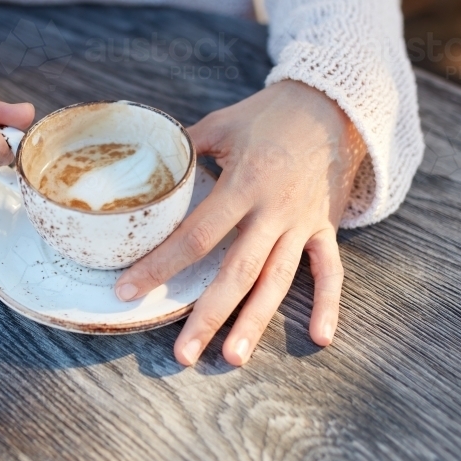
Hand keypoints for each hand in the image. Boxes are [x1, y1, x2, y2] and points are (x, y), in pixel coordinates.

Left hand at [114, 81, 366, 366]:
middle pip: (237, 272)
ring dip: (255, 322)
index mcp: (244, 184)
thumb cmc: (268, 115)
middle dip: (208, 316)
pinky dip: (328, 303)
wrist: (331, 104)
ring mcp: (302, 223)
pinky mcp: (325, 227)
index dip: (161, 264)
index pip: (197, 235)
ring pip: (277, 281)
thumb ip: (184, 152)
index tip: (129, 290)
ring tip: (232, 357)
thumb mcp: (221, 125)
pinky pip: (330, 270)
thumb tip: (142, 175)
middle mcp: (274, 211)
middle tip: (182, 355)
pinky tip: (320, 338)